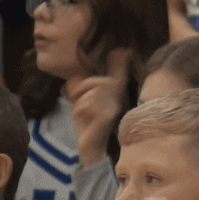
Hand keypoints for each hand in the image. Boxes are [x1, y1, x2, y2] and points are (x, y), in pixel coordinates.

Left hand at [67, 49, 130, 166]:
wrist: (91, 148)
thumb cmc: (88, 125)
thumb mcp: (83, 103)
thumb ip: (81, 89)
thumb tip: (75, 78)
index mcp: (113, 95)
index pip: (117, 75)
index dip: (120, 62)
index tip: (123, 50)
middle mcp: (117, 99)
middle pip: (97, 82)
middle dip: (81, 89)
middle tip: (76, 100)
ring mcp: (114, 108)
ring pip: (89, 94)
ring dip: (79, 103)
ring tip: (81, 114)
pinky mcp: (107, 117)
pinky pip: (86, 105)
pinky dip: (79, 112)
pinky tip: (83, 120)